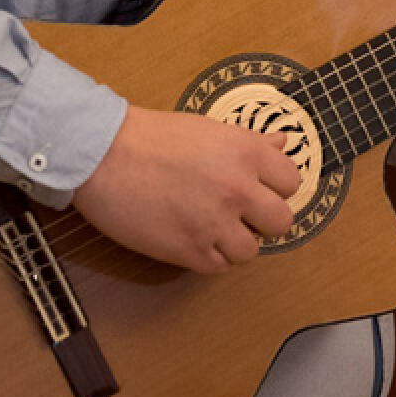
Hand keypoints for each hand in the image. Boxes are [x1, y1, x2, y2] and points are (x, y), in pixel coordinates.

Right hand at [71, 105, 301, 272]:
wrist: (103, 155)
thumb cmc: (152, 137)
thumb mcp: (209, 129)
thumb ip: (250, 143)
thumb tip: (281, 143)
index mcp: (247, 153)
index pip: (291, 182)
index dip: (274, 187)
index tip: (257, 188)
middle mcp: (239, 189)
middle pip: (281, 222)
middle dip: (262, 220)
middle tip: (238, 213)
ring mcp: (216, 223)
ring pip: (250, 251)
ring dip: (234, 242)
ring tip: (209, 226)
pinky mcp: (190, 250)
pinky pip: (218, 267)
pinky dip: (207, 256)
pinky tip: (190, 236)